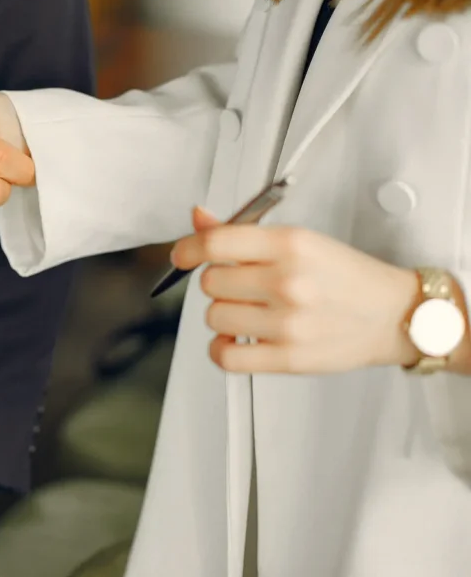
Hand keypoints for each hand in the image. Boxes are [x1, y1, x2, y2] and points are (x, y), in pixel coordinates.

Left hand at [172, 207, 422, 373]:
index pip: (216, 243)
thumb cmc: (346, 277)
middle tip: (243, 286)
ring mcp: (288, 323)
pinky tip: (234, 339)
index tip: (183, 256)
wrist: (392, 314)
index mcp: (290, 244)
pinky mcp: (288, 357)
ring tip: (249, 311)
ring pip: (214, 316)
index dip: (188, 249)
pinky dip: (221, 349)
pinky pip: (225, 356)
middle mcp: (288, 282)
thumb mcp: (299, 241)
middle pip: (210, 282)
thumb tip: (199, 219)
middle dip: (219, 282)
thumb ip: (242, 233)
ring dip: (223, 314)